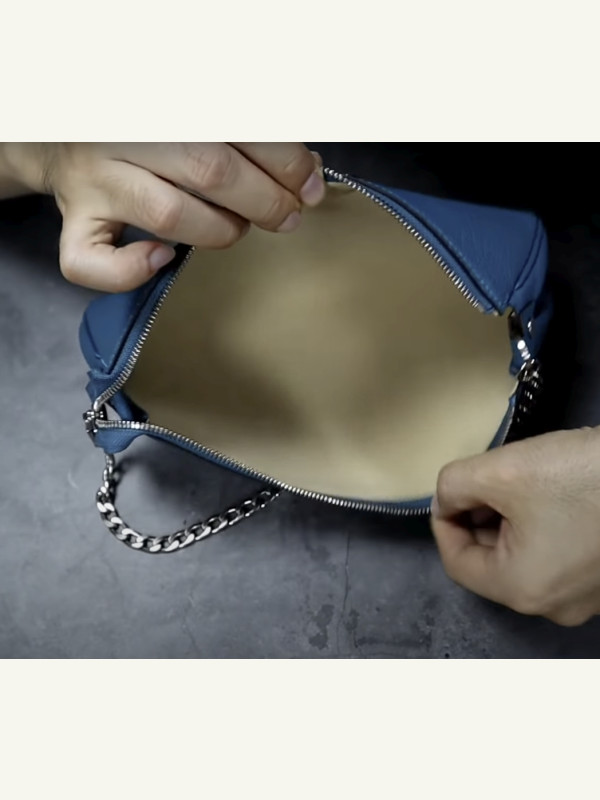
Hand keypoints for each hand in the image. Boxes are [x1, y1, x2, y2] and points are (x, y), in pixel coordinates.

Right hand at [1, 143, 324, 291]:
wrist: (61, 138)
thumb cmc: (146, 134)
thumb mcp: (191, 116)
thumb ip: (244, 135)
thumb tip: (306, 170)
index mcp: (158, 101)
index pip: (235, 125)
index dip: (282, 159)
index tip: (308, 181)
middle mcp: (120, 136)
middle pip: (208, 169)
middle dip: (263, 199)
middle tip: (287, 215)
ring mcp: (93, 182)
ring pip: (166, 214)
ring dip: (219, 231)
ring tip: (236, 229)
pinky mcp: (75, 225)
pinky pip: (90, 260)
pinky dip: (130, 271)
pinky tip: (162, 259)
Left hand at [431, 428, 599, 626]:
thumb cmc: (582, 478)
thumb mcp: (502, 471)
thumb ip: (454, 486)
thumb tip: (445, 498)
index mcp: (521, 589)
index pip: (456, 561)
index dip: (445, 521)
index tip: (452, 489)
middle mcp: (553, 605)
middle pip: (491, 562)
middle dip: (479, 519)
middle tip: (486, 480)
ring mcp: (586, 597)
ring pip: (524, 559)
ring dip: (509, 522)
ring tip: (519, 484)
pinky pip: (557, 558)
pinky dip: (542, 529)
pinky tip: (551, 496)